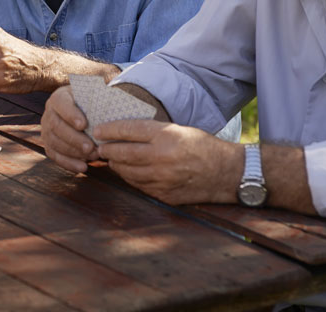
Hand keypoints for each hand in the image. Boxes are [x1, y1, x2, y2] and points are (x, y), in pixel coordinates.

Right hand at [42, 86, 97, 172]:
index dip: (70, 114)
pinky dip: (68, 163)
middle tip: (90, 147)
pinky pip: (54, 155)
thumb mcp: (93, 98)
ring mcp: (47, 129)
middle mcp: (49, 113)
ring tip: (92, 156)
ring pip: (54, 142)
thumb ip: (97, 101)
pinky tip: (83, 167)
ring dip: (73, 152)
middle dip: (74, 138)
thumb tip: (108, 108)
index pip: (61, 103)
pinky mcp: (49, 144)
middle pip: (56, 126)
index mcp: (59, 97)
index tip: (83, 124)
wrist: (83, 113)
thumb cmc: (91, 105)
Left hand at [94, 120, 239, 205]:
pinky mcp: (164, 194)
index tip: (98, 130)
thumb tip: (122, 130)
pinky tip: (126, 171)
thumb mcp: (179, 129)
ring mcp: (163, 179)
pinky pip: (138, 185)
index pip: (129, 130)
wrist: (227, 173)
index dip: (110, 129)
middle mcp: (162, 157)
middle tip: (99, 146)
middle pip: (123, 153)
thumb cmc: (202, 146)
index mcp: (167, 136)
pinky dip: (129, 177)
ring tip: (110, 158)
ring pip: (127, 171)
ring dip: (115, 164)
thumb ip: (151, 131)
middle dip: (107, 149)